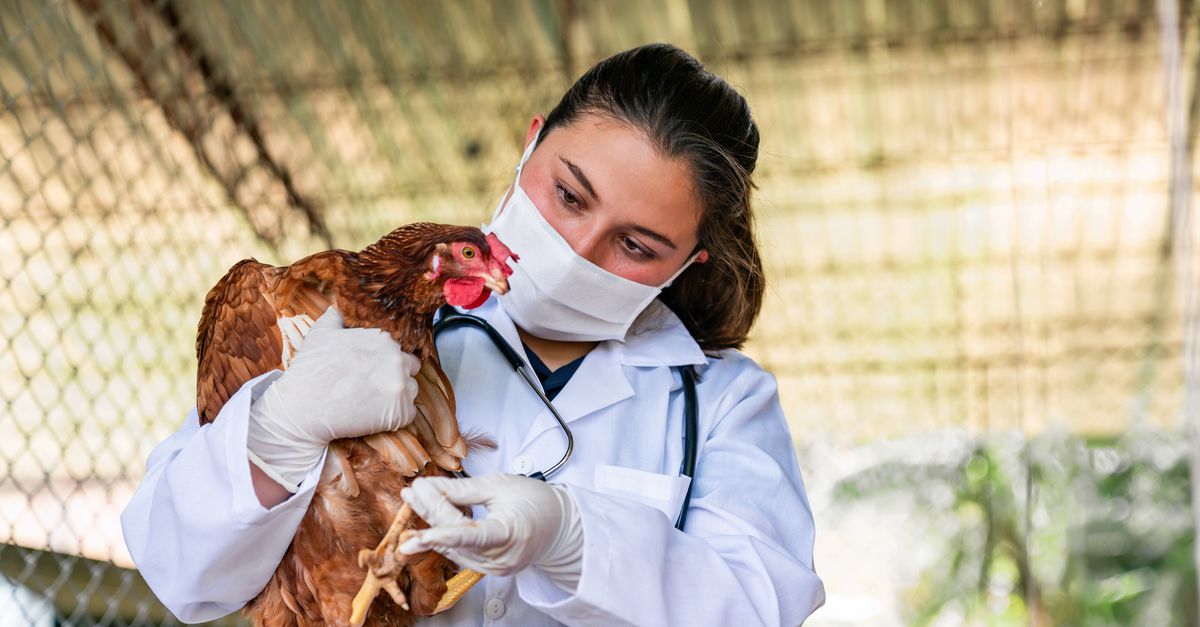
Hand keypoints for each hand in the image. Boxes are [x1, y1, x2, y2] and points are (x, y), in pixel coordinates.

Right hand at [247, 306, 420, 491]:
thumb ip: (336, 316)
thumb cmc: (310, 370)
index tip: (371, 368)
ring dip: (397, 395)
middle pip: (411, 366)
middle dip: (395, 374)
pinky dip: (396, 416)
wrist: (301, 409)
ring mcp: (401, 386)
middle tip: (371, 385)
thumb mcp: (320, 333)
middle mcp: (398, 359)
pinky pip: (409, 413)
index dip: (386, 358)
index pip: (400, 346)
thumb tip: (339, 305)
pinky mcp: (400, 412)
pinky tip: (374, 414)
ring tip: (370, 400)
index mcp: (384, 338)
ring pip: (411, 390)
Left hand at [398, 474, 584, 592]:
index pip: (469, 536)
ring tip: (415, 499)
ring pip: (453, 547)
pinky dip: (446, 535)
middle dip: (429, 514)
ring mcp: (494, 568)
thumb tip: (428, 488)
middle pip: (454, 538)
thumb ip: (462, 490)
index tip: (414, 537)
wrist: (560, 526)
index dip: (439, 535)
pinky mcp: (489, 570)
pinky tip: (434, 517)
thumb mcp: (499, 486)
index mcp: (509, 534)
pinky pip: (460, 552)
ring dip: (432, 524)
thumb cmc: (535, 501)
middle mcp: (501, 558)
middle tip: (410, 492)